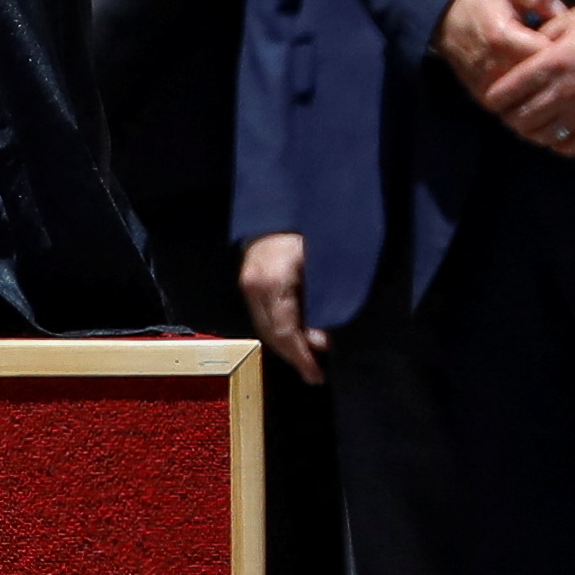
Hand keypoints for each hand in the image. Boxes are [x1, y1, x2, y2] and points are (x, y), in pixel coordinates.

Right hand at [237, 231, 325, 386]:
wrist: (286, 200)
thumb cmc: (310, 226)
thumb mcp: (325, 263)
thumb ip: (325, 302)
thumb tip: (324, 338)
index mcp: (271, 283)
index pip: (284, 333)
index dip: (301, 357)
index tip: (317, 374)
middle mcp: (253, 287)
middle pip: (272, 335)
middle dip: (295, 356)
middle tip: (316, 373)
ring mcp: (248, 283)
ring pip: (266, 327)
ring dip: (288, 345)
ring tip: (310, 358)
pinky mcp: (250, 280)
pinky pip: (265, 315)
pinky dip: (282, 329)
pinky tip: (300, 335)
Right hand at [433, 0, 557, 96]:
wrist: (444, 16)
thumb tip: (566, 18)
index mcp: (503, 37)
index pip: (546, 56)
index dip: (565, 52)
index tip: (572, 44)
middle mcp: (493, 66)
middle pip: (539, 82)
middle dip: (557, 74)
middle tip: (568, 63)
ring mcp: (486, 85)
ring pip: (527, 98)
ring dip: (542, 89)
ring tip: (554, 75)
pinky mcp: (482, 96)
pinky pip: (513, 106)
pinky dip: (527, 99)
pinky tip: (537, 86)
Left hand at [479, 0, 574, 157]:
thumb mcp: (572, 18)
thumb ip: (542, 35)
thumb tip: (520, 48)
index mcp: (552, 63)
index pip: (505, 93)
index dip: (494, 96)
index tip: (494, 95)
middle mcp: (563, 93)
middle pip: (517, 119)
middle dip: (507, 115)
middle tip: (510, 109)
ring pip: (538, 137)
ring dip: (529, 130)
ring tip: (530, 121)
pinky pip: (567, 148)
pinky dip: (555, 143)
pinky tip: (555, 131)